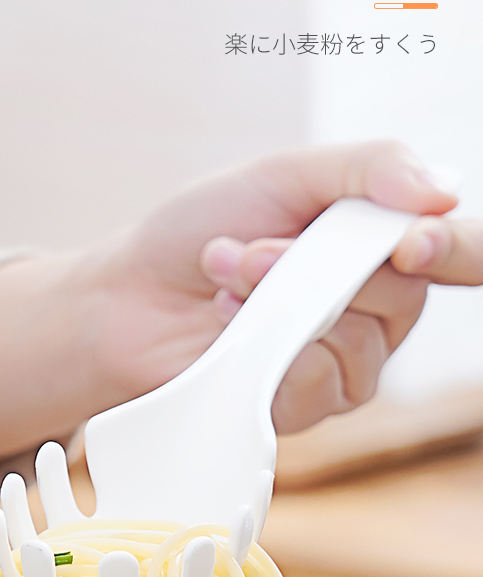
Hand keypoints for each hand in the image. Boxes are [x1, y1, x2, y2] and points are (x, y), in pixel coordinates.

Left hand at [0, 141, 467, 471]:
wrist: (126, 295)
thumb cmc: (200, 231)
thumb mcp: (281, 175)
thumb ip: (365, 170)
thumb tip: (442, 192)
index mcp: (379, 243)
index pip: (458, 251)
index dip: (453, 249)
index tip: (412, 241)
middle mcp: (375, 308)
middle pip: (407, 295)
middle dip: (319, 263)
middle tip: (252, 248)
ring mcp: (343, 362)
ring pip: (361, 341)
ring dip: (280, 300)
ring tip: (224, 278)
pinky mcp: (304, 406)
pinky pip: (318, 383)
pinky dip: (266, 349)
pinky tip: (226, 329)